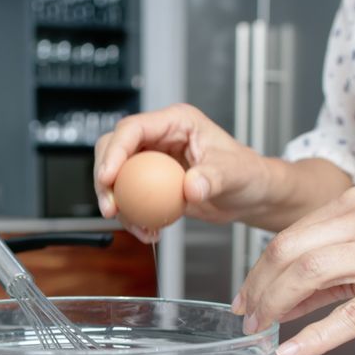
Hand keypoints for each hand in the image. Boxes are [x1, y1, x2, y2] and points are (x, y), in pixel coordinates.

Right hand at [93, 103, 273, 241]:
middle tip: (110, 207)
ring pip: (116, 176)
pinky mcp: (151, 184)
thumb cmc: (248, 174)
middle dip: (104, 178)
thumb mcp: (235, 173)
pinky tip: (148, 232)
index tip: (108, 177)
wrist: (249, 196)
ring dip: (117, 203)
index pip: (134, 128)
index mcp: (175, 122)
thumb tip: (190, 187)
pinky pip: (130, 198)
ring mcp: (152, 161)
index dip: (115, 150)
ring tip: (137, 228)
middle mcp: (159, 138)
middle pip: (113, 149)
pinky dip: (133, 217)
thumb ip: (213, 178)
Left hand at [232, 186, 354, 354]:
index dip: (258, 271)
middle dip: (259, 287)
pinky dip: (314, 337)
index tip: (245, 298)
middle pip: (289, 250)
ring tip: (264, 332)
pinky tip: (293, 352)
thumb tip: (281, 298)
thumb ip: (330, 269)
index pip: (288, 236)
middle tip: (249, 318)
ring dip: (277, 305)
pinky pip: (350, 315)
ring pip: (311, 273)